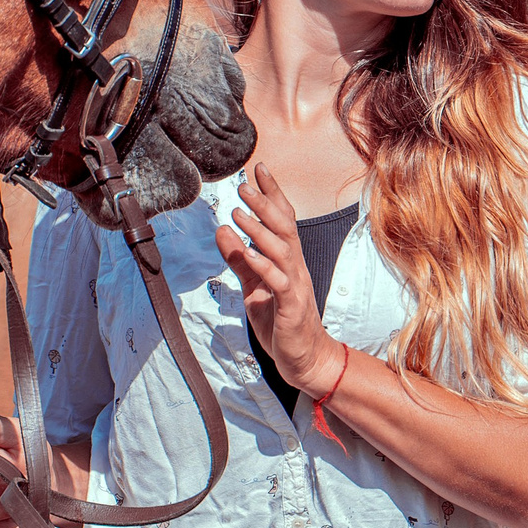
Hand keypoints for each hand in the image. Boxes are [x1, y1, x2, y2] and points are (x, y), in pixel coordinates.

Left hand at [214, 163, 346, 400]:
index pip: (282, 219)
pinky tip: (247, 252)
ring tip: (238, 212)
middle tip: (243, 184)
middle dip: (264, 203)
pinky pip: (278, 281)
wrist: (305, 358)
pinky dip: (263, 265)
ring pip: (281, 250)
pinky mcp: (291, 307)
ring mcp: (295, 286)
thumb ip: (239, 260)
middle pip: (283, 227)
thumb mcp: (253, 287)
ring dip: (259, 230)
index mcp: (287, 260)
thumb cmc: (281, 322)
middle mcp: (295, 267)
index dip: (271, 193)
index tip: (258, 168)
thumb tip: (222, 230)